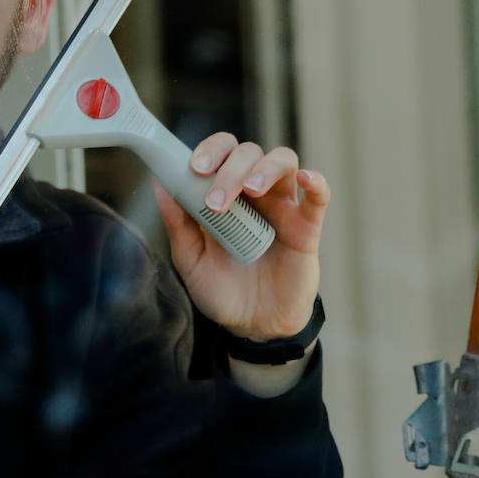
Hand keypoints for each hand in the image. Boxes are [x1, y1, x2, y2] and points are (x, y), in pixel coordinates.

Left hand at [154, 132, 328, 342]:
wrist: (251, 327)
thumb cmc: (220, 289)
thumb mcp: (190, 259)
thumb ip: (177, 223)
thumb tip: (159, 183)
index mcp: (224, 193)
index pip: (221, 152)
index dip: (209, 150)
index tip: (194, 167)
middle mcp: (253, 194)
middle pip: (248, 153)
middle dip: (229, 169)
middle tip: (215, 200)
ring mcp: (282, 208)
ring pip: (282, 161)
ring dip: (264, 168)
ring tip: (250, 190)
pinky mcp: (306, 229)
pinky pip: (319, 197)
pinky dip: (317, 182)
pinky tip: (306, 179)